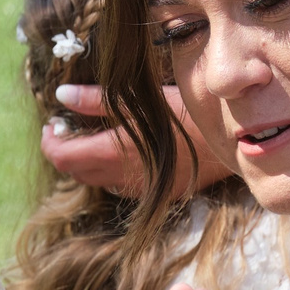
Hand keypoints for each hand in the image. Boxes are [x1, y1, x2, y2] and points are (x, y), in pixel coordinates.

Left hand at [41, 85, 235, 198]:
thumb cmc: (191, 112)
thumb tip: (61, 96)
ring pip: (96, 182)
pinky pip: (120, 188)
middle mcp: (124, 178)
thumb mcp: (143, 99)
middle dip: (64, 151)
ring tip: (91, 137)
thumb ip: (97, 100)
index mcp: (116, 152)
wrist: (239, 141)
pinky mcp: (158, 194)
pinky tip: (119, 152)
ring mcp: (142, 190)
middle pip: (75, 174)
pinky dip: (108, 171)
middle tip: (67, 127)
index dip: (51, 142)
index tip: (53, 124)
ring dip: (85, 163)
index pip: (63, 158)